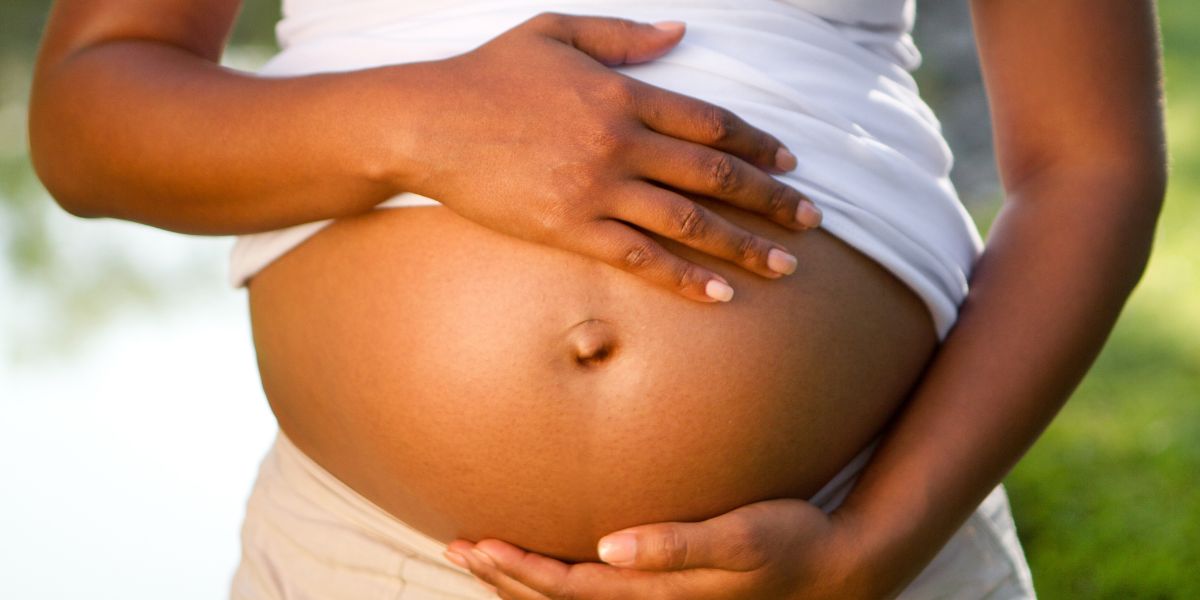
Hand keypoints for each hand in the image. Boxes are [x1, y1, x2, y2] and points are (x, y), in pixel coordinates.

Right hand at [397, 12, 821, 302]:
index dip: (756, 143)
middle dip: (771, 198)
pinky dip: (684, 277)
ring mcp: (596, 189)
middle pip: (713, 175)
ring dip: (744, 245)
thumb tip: (680, 33)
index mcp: (622, 94)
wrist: (426, 123)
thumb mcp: (555, 31)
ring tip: (786, 266)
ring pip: (688, 222)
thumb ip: (622, 36)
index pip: (709, 122)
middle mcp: (619, 142)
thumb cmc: (487, 74)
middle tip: (813, 219)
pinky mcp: (569, 229)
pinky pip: (639, 257)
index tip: (789, 162)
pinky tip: (719, 294)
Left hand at [444, 499, 873, 599]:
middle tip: (458, 547)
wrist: (834, 571)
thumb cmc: (789, 543)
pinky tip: (553, 567)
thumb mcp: (741, 538)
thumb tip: (610, 546)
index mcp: (657, 593)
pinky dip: (561, 585)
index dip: (517, 569)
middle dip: (504, 577)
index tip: (475, 544)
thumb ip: (677, 544)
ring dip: (523, 584)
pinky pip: (599, 597)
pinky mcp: (670, 595)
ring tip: (485, 561)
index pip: (567, 587)